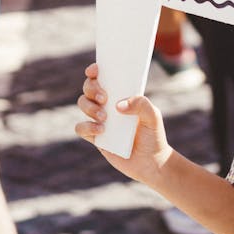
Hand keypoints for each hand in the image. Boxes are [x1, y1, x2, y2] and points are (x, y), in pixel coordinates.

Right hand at [76, 62, 172, 186]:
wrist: (150, 163)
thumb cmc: (153, 135)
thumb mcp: (153, 117)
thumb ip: (141, 105)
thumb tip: (118, 105)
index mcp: (120, 94)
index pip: (103, 77)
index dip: (95, 71)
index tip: (95, 70)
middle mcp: (107, 104)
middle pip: (88, 88)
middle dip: (92, 88)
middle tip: (104, 97)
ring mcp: (99, 120)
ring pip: (83, 104)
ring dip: (90, 107)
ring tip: (105, 117)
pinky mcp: (95, 137)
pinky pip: (80, 128)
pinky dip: (87, 127)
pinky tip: (101, 131)